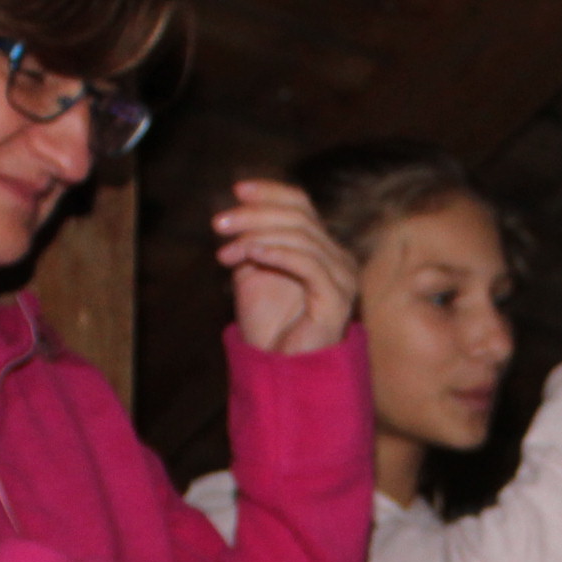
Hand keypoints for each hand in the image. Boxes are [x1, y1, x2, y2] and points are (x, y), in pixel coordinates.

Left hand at [217, 180, 359, 354]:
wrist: (280, 370)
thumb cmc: (268, 327)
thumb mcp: (254, 273)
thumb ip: (253, 241)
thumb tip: (237, 208)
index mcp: (323, 249)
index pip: (301, 206)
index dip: (270, 192)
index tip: (237, 191)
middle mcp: (339, 259)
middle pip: (299, 217)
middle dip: (254, 215)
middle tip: (218, 223)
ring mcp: (342, 279)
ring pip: (302, 237)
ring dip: (257, 238)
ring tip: (227, 251)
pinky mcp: (336, 299)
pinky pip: (307, 264)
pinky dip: (277, 254)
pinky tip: (252, 255)